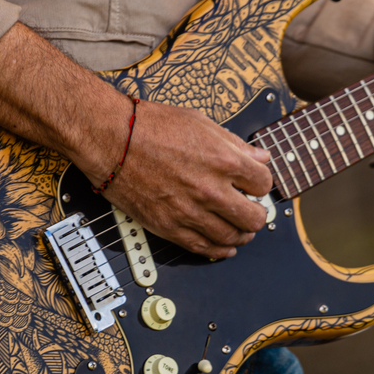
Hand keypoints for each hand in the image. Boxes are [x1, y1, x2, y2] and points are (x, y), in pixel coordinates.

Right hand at [95, 101, 272, 259]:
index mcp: (224, 161)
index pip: (263, 183)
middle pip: (254, 218)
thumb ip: (233, 144)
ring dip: (241, 235)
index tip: (255, 184)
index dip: (261, 183)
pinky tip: (224, 248)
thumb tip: (258, 155)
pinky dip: (218, 251)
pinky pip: (203, 248)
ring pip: (232, 237)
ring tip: (241, 231)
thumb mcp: (200, 123)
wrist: (110, 138)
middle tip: (252, 210)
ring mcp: (191, 212)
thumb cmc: (150, 126)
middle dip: (257, 214)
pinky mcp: (170, 227)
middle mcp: (212, 190)